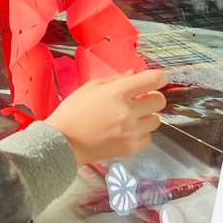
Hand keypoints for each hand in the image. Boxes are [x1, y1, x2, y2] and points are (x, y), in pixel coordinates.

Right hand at [46, 69, 168, 166]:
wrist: (63, 143)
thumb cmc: (72, 112)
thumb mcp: (90, 88)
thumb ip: (115, 80)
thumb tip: (134, 75)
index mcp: (117, 92)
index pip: (152, 80)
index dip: (160, 78)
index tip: (157, 80)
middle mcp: (127, 111)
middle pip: (159, 101)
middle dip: (152, 98)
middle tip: (140, 100)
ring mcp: (130, 131)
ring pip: (156, 120)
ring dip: (146, 116)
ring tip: (131, 118)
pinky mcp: (130, 147)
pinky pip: (148, 137)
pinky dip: (140, 133)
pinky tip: (126, 131)